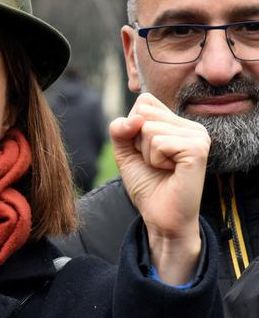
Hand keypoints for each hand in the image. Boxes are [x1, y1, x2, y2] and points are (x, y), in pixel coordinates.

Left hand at [111, 93, 209, 284]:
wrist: (160, 215)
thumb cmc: (147, 184)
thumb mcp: (125, 151)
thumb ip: (120, 128)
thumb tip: (136, 118)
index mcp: (178, 123)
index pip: (144, 102)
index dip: (132, 128)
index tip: (145, 151)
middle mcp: (191, 125)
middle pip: (144, 113)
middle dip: (137, 141)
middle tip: (154, 162)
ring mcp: (198, 135)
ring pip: (149, 128)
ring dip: (146, 153)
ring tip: (163, 168)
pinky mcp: (197, 149)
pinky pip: (159, 142)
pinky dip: (155, 160)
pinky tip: (170, 171)